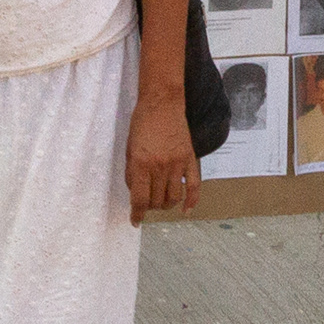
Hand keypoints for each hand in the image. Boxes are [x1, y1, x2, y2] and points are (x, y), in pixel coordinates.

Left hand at [124, 97, 197, 223]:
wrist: (162, 103)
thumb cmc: (142, 123)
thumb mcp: (129, 148)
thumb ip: (131, 172)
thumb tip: (135, 192)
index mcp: (141, 164)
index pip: (139, 199)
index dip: (137, 214)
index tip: (135, 221)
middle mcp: (159, 167)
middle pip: (157, 201)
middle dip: (150, 208)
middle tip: (147, 204)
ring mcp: (177, 164)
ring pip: (174, 198)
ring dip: (166, 205)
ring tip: (161, 202)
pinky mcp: (190, 159)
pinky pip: (194, 186)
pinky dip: (191, 202)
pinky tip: (186, 210)